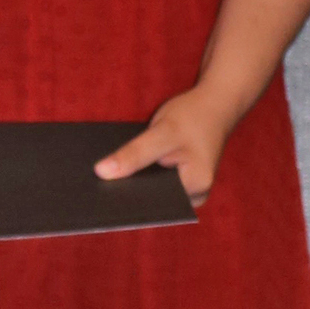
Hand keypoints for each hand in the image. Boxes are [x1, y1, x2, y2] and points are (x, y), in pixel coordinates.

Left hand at [95, 84, 232, 205]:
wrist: (215, 105)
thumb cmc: (194, 116)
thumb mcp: (163, 131)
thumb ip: (135, 154)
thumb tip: (102, 173)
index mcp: (195, 189)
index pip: (153, 202)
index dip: (125, 198)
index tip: (96, 193)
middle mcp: (193, 197)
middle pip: (152, 199)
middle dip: (126, 189)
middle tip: (94, 181)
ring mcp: (187, 192)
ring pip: (151, 192)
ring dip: (131, 181)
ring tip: (102, 174)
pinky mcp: (179, 183)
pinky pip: (153, 183)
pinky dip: (138, 174)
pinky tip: (116, 167)